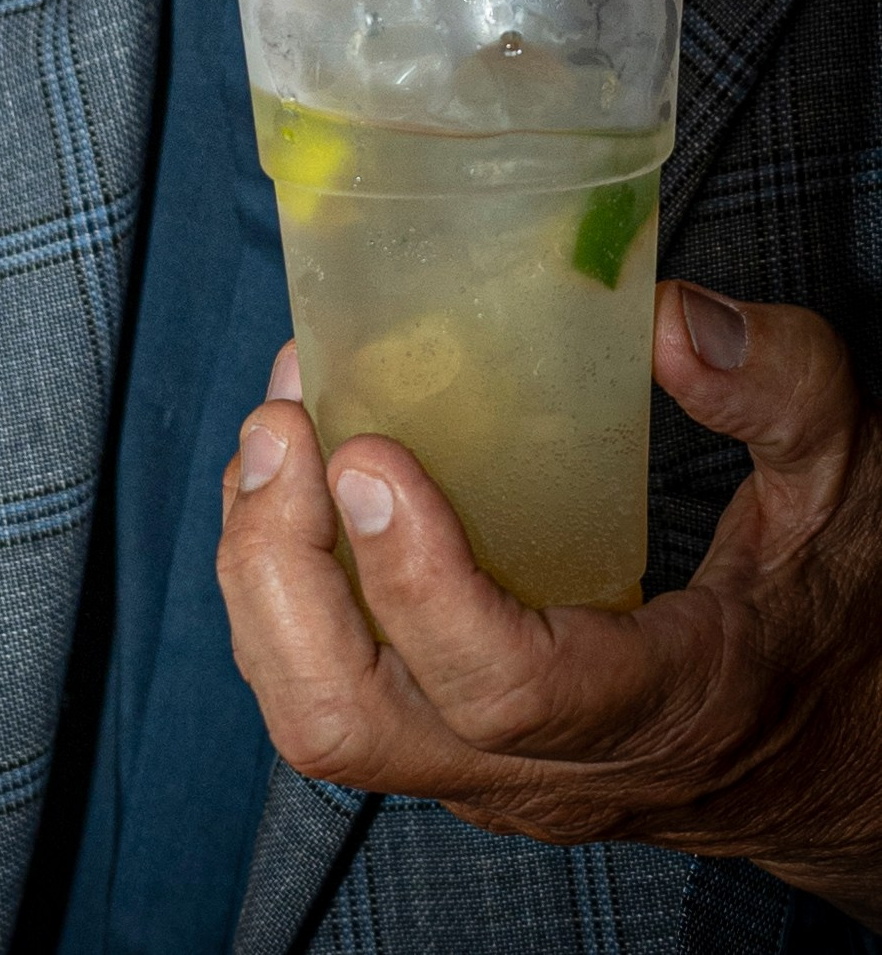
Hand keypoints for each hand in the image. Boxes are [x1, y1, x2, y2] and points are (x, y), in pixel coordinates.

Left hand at [218, 287, 881, 923]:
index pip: (505, 691)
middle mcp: (549, 766)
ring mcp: (485, 771)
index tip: (367, 451)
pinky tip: (297, 472)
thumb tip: (667, 315)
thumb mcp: (848, 484)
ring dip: (262, 573)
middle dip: (281, 572)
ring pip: (317, 719)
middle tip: (285, 426)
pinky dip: (280, 586)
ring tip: (278, 428)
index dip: (415, 581)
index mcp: (659, 706)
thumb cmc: (836, 610)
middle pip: (354, 723)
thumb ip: (780, 390)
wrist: (834, 750)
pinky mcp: (448, 747)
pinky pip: (327, 689)